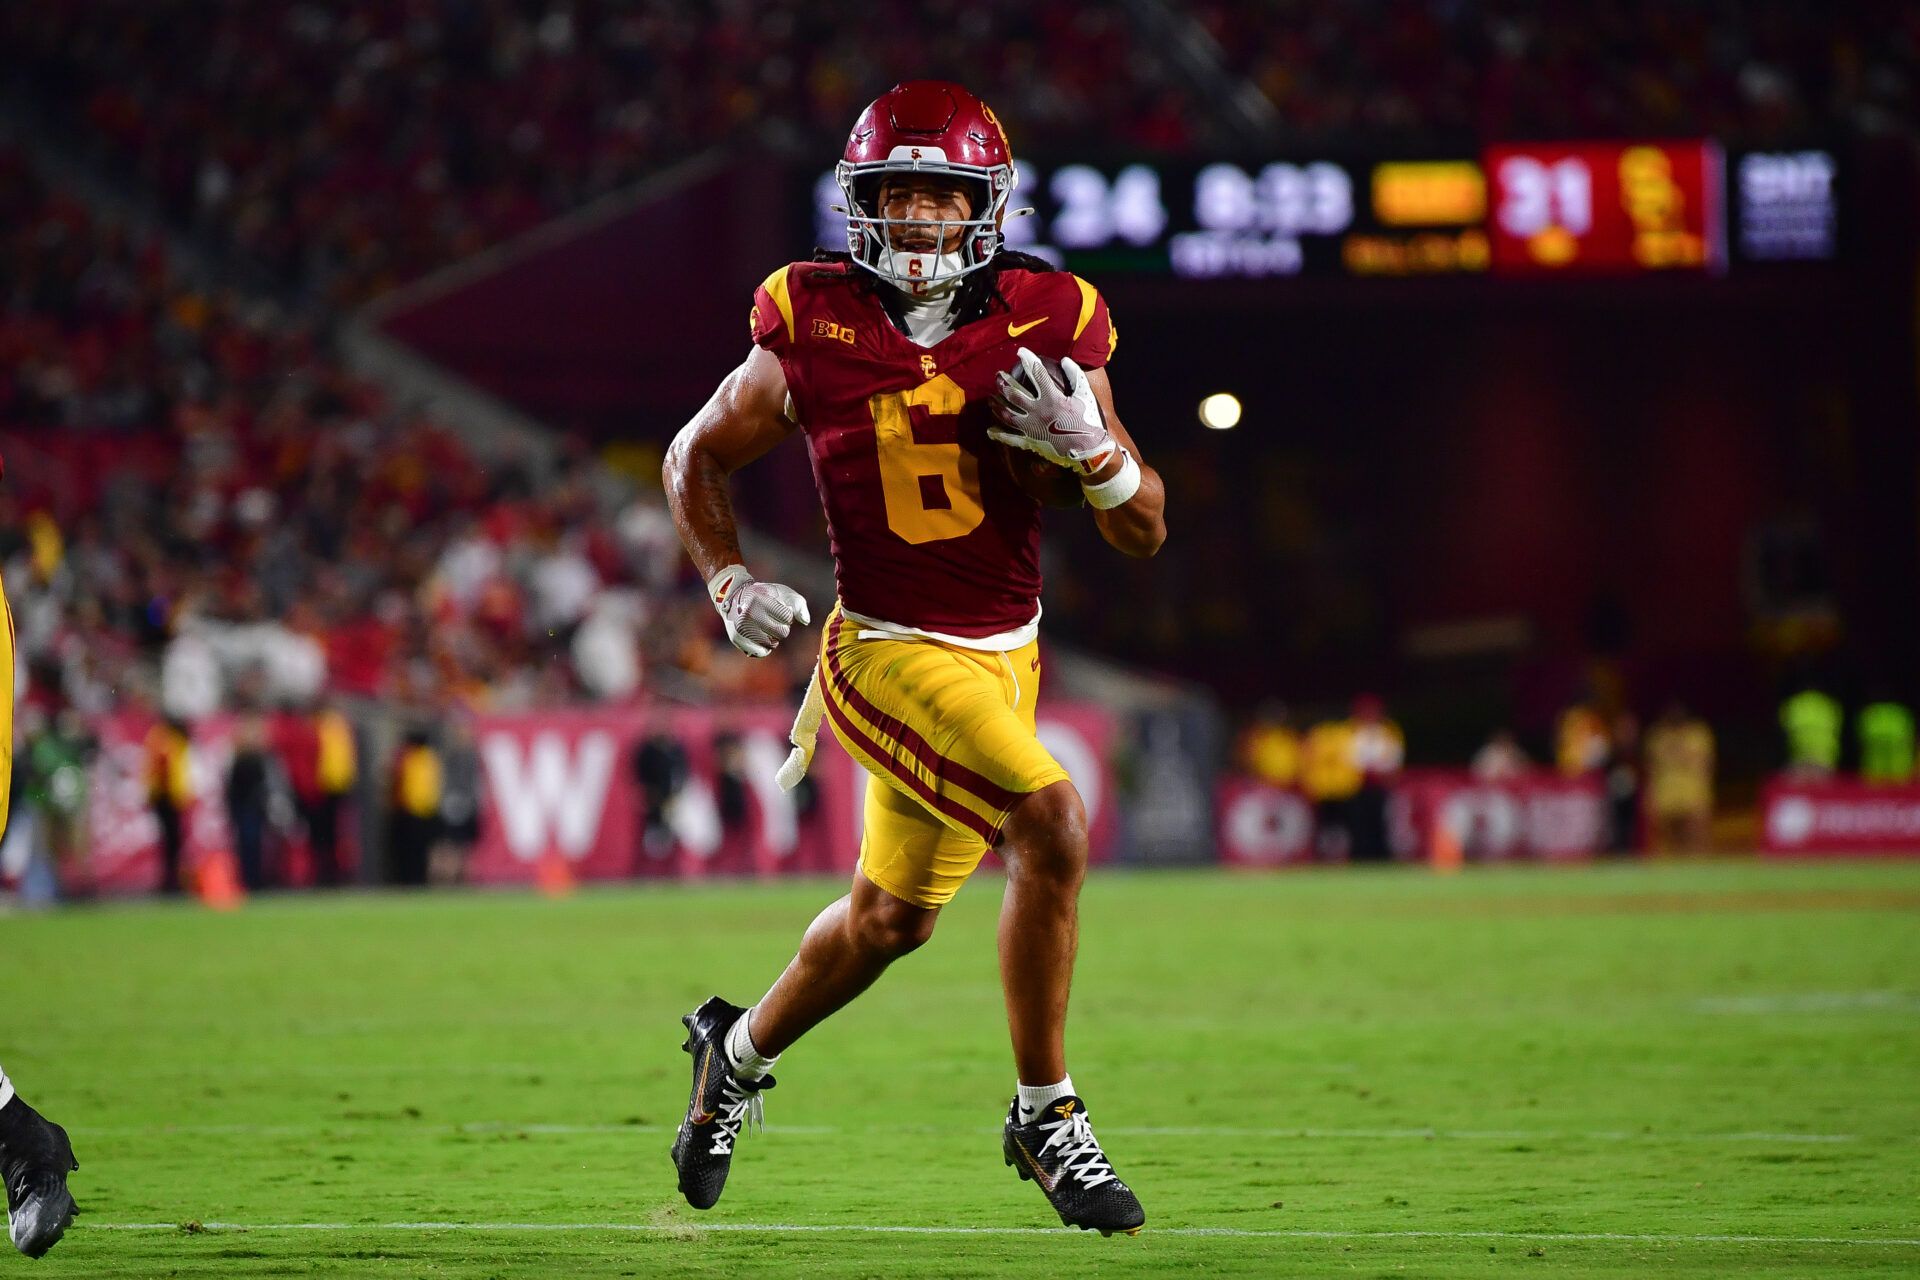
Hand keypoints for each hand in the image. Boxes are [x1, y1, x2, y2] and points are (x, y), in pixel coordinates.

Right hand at [708, 565, 809, 657]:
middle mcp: (749, 613)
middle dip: (781, 627)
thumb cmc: (763, 595)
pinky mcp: (737, 639)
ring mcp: (742, 628)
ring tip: (764, 626)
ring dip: (773, 637)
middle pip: (782, 633)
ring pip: (772, 644)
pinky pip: (761, 652)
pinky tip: (759, 636)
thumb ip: (798, 604)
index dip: (787, 615)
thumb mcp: (782, 592)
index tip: (778, 610)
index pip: (787, 617)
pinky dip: (763, 647)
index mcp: (761, 599)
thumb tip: (806, 621)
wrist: (733, 596)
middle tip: (771, 619)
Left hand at [988, 348, 1115, 474]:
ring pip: (1007, 415)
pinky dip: (1000, 435)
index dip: (1028, 360)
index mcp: (1051, 398)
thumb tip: (1064, 360)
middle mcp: (1037, 411)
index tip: (1020, 351)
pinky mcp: (1031, 442)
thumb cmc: (1089, 421)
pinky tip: (990, 430)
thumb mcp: (1085, 395)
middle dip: (1004, 383)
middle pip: (1014, 394)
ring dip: (997, 405)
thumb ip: (1075, 375)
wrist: (1089, 450)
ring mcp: (1031, 428)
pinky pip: (1012, 439)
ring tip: (990, 398)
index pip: (1037, 373)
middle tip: (998, 375)